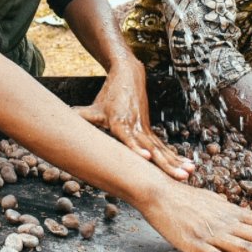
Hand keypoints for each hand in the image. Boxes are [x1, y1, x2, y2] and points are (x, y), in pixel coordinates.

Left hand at [75, 59, 194, 180]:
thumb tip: (61, 122)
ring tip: (190, 173)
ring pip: (162, 149)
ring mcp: (145, 129)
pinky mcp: (150, 130)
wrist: (128, 74)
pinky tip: (188, 166)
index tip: (147, 159)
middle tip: (181, 176)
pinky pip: (163, 147)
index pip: (130, 139)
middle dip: (167, 164)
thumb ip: (81, 117)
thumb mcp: (93, 108)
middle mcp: (136, 128)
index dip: (137, 149)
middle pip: (153, 149)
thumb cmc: (109, 95)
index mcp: (121, 124)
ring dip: (176, 162)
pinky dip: (176, 157)